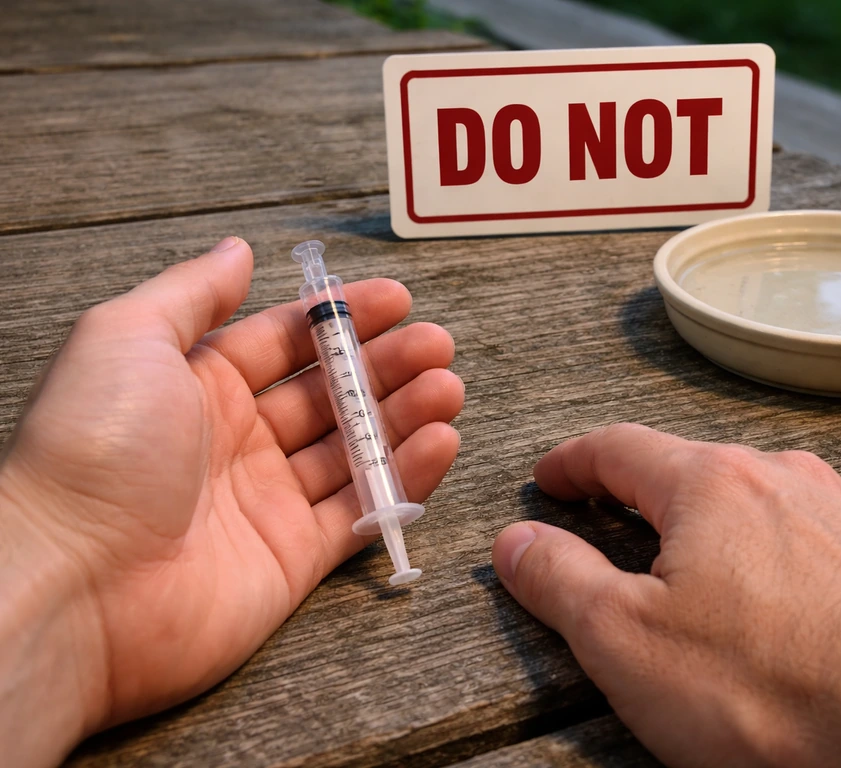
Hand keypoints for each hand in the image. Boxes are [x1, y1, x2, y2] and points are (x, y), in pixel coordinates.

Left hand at [0, 237, 463, 765]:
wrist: (72, 586)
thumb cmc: (91, 450)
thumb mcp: (125, 338)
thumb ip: (190, 291)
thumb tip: (238, 250)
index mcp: (197, 387)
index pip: (285, 343)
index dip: (341, 319)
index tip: (396, 300)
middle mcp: (235, 442)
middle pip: (329, 395)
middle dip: (385, 367)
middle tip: (436, 346)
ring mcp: (267, 502)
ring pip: (354, 451)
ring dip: (404, 417)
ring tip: (447, 389)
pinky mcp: (292, 559)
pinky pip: (362, 512)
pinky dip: (404, 480)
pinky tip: (438, 443)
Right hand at [492, 424, 840, 766]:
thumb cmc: (776, 691)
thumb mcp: (626, 641)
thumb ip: (560, 580)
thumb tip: (516, 542)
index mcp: (712, 483)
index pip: (619, 446)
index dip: (573, 462)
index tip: (552, 478)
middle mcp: (784, 479)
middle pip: (690, 469)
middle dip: (641, 494)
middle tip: (608, 522)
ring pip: (756, 501)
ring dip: (711, 525)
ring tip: (691, 569)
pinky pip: (810, 537)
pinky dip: (772, 554)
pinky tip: (774, 602)